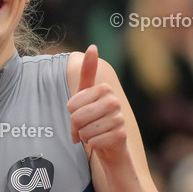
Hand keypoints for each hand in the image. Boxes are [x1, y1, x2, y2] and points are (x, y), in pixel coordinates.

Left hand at [67, 45, 128, 163]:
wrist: (110, 143)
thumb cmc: (94, 117)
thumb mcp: (86, 94)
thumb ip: (87, 72)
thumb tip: (93, 46)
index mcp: (104, 89)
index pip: (72, 104)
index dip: (71, 113)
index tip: (79, 113)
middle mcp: (114, 101)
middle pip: (77, 118)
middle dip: (76, 127)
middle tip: (83, 128)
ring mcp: (120, 118)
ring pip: (85, 131)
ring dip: (84, 136)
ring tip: (92, 133)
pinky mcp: (121, 135)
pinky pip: (94, 142)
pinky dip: (93, 144)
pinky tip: (100, 142)